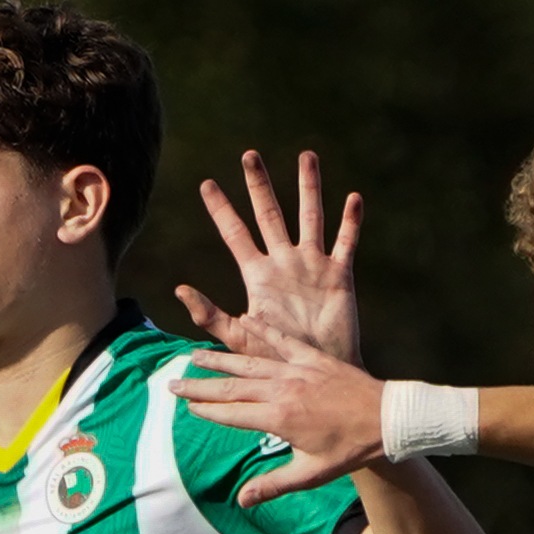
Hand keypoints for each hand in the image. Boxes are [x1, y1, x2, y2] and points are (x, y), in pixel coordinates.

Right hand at [169, 337, 388, 506]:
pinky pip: (280, 341)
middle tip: (173, 382)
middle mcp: (282, 391)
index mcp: (279, 420)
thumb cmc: (350, 451)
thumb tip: (241, 501)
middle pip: (231, 386)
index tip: (186, 408)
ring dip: (220, 359)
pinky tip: (244, 322)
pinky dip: (261, 332)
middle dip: (200, 386)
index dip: (207, 411)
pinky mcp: (311, 357)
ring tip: (194, 355)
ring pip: (249, 362)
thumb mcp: (311, 474)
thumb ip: (273, 484)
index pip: (232, 414)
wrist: (386, 420)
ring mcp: (296, 370)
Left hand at [176, 148, 362, 364]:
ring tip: (307, 156)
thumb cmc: (277, 364)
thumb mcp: (240, 339)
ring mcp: (312, 267)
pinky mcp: (339, 277)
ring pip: (310, 217)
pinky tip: (354, 199)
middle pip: (270, 214)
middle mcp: (284, 264)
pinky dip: (350, 222)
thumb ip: (210, 315)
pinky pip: (345, 243)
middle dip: (259, 186)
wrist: (317, 378)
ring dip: (308, 187)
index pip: (235, 234)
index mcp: (258, 276)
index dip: (221, 209)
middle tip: (249, 155)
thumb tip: (179, 289)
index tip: (207, 184)